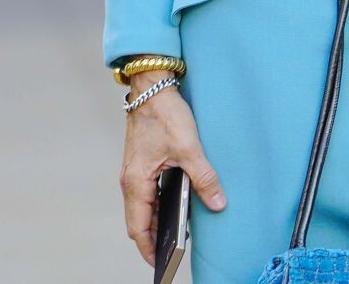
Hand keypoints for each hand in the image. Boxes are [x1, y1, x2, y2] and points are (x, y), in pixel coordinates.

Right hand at [119, 74, 224, 266]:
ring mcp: (134, 170)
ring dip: (157, 219)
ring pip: (143, 205)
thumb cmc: (165, 113)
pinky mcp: (141, 160)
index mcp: (136, 182)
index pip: (138, 228)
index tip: (162, 263)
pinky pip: (147, 191)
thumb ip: (204, 177)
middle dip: (154, 237)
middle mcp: (131, 180)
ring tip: (178, 230)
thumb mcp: (189, 147)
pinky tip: (176, 200)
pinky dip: (158, 201)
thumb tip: (218, 203)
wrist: (152, 85)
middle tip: (173, 250)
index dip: (149, 248)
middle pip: (139, 220)